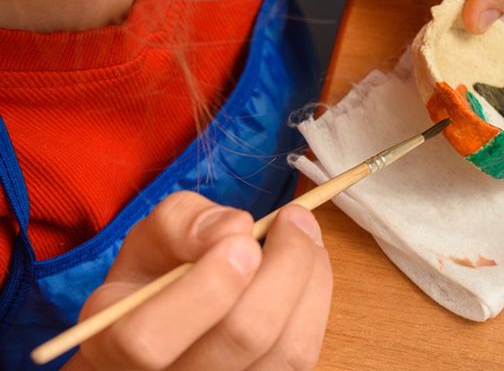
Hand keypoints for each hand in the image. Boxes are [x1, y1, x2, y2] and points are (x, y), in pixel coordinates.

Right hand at [63, 192, 331, 370]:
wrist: (170, 324)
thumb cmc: (156, 281)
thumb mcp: (149, 239)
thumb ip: (181, 222)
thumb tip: (235, 227)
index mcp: (114, 348)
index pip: (150, 340)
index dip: (207, 287)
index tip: (244, 240)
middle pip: (242, 338)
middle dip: (282, 266)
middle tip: (292, 218)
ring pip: (287, 352)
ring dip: (309, 279)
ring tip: (303, 232)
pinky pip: (304, 357)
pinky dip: (316, 301)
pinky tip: (309, 267)